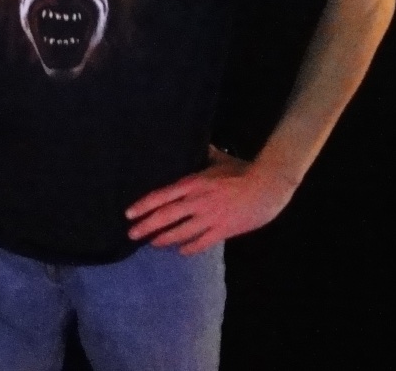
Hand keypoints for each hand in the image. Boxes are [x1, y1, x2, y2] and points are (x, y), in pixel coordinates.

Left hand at [124, 146, 296, 253]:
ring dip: (164, 239)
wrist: (267, 187)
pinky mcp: (222, 230)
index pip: (162, 196)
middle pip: (166, 216)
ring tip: (152, 242)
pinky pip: (201, 242)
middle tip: (131, 234)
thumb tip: (197, 143)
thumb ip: (205, 154)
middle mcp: (197, 202)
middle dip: (146, 226)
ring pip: (181, 232)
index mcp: (194, 183)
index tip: (129, 213)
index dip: (144, 205)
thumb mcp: (219, 159)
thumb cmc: (242, 170)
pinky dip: (190, 248)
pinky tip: (181, 251)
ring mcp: (209, 218)